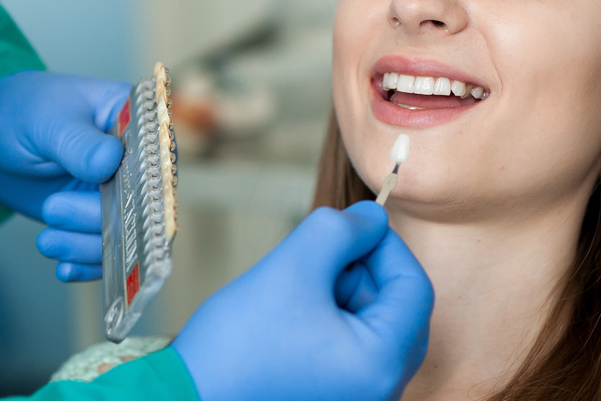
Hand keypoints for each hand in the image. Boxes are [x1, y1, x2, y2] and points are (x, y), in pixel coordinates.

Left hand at [0, 71, 129, 280]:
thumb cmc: (24, 112)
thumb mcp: (46, 122)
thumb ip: (79, 143)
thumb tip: (111, 160)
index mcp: (137, 119)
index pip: (157, 155)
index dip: (144, 182)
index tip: (118, 201)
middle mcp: (137, 160)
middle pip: (141, 201)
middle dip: (101, 217)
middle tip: (53, 208)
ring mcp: (119, 192)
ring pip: (123, 232)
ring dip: (87, 245)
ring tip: (47, 240)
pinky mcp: (98, 218)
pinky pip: (105, 249)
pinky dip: (86, 262)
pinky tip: (64, 267)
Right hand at [172, 201, 433, 400]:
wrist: (185, 399)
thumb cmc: (237, 345)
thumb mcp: (293, 266)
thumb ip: (341, 231)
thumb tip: (373, 217)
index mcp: (382, 363)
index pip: (415, 287)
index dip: (385, 245)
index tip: (350, 226)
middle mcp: (381, 391)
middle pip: (398, 308)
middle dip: (362, 271)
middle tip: (317, 257)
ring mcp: (359, 398)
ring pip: (373, 324)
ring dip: (342, 292)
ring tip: (294, 289)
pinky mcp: (336, 399)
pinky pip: (353, 348)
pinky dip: (331, 319)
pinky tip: (291, 314)